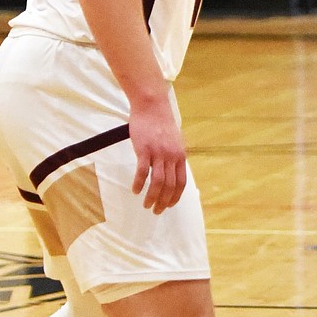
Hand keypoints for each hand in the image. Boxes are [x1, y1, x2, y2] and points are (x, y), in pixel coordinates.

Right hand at [128, 91, 187, 214]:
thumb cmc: (161, 123)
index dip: (175, 197)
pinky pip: (142, 172)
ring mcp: (158, 153)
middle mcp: (171, 156)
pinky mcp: (144, 150)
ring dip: (152, 197)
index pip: (181, 182)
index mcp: (180, 155)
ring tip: (146, 205)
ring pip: (157, 182)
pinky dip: (139, 184)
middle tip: (156, 211)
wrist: (152, 106)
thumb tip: (173, 170)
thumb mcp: (175, 140)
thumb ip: (175, 155)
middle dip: (163, 202)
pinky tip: (135, 190)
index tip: (169, 205)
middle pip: (169, 186)